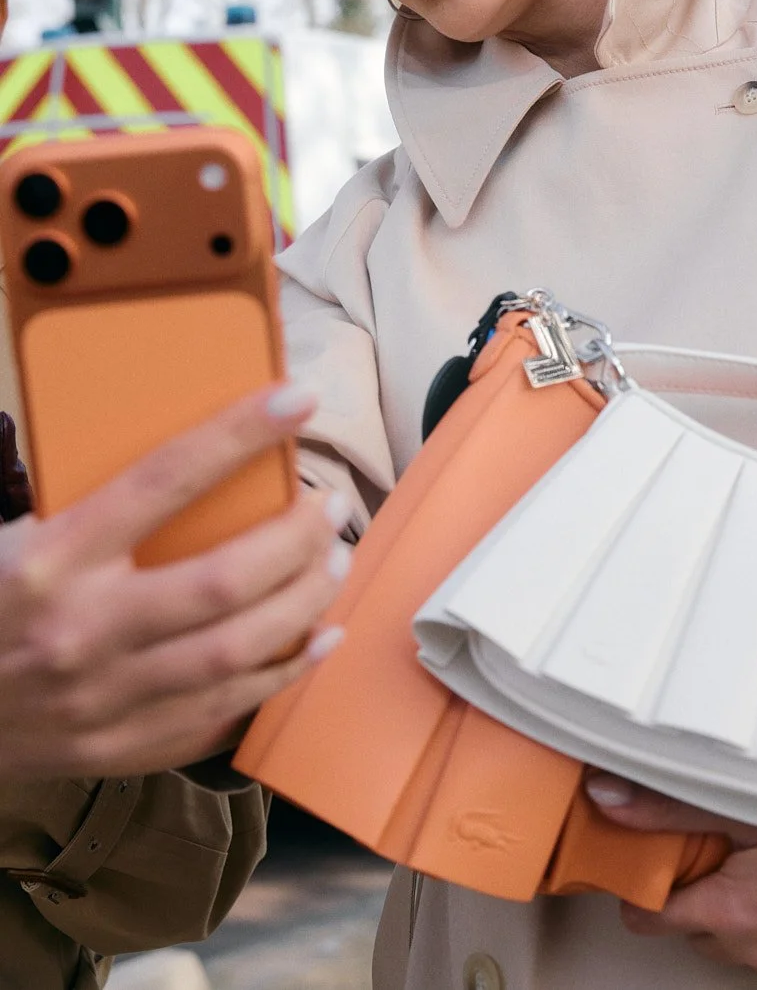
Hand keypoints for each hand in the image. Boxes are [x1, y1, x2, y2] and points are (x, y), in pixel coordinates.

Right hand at [0, 383, 349, 778]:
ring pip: (239, 650)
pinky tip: (319, 638)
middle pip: (224, 579)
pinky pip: (226, 709)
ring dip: (306, 600)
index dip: (238, 435)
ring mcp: (106, 698)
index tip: (296, 399)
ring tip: (334, 561)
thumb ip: (92, 502)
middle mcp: (83, 629)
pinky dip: (286, 672)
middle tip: (331, 506)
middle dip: (297, 537)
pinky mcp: (124, 746)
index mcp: (52, 559)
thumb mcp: (16, 537)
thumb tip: (197, 453)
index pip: (163, 480)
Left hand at [586, 775, 756, 982]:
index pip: (647, 915)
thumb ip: (669, 805)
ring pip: (738, 941)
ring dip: (739, 905)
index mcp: (730, 916)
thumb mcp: (748, 805)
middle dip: (694, 887)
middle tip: (713, 839)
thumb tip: (609, 798)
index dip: (641, 880)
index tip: (648, 854)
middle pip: (693, 927)